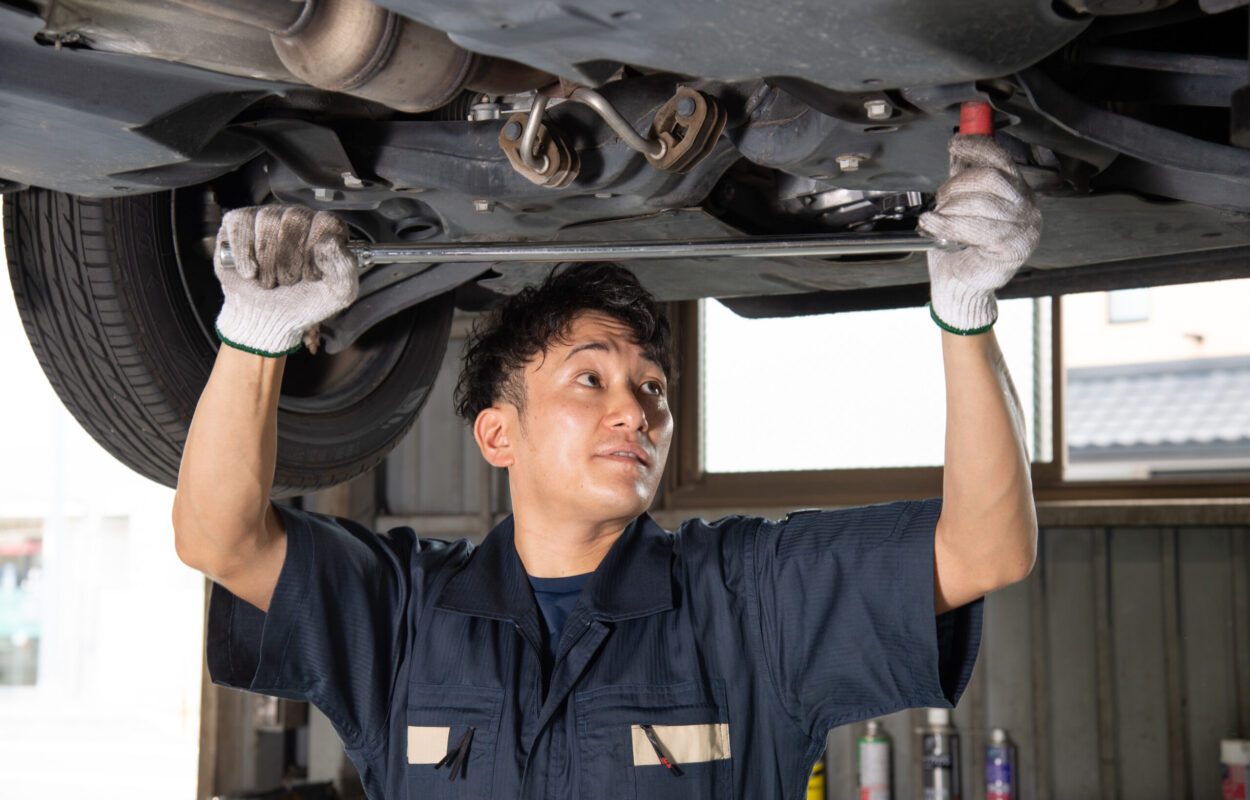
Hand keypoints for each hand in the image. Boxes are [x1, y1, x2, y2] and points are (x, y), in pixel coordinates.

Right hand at [213, 206, 357, 356]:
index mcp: (324, 230)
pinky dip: (244, 255)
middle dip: (292, 260)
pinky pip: (241, 226)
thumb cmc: (302, 302)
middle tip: (289, 280)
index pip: (327, 222)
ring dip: (268, 263)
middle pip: (296, 219)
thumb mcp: (337, 293)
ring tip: (270, 279)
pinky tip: (250, 273)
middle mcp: (296, 217)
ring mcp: (266, 217)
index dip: (318, 252)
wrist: (265, 320)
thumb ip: (345, 268)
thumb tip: (331, 242)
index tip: (313, 275)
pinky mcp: (237, 224)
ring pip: (267, 222)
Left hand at [918, 135, 1041, 334]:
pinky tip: (932, 224)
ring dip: (950, 207)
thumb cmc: (960, 249)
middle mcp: (1026, 206)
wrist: (960, 284)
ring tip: (936, 217)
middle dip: (955, 185)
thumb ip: (962, 180)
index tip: (955, 145)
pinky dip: (948, 224)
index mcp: (1017, 191)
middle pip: (989, 177)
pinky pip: (976, 227)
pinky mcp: (1014, 247)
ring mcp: (1024, 227)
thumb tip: (957, 153)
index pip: (1000, 157)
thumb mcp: (960, 206)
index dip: (977, 146)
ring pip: (981, 201)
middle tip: (939, 200)